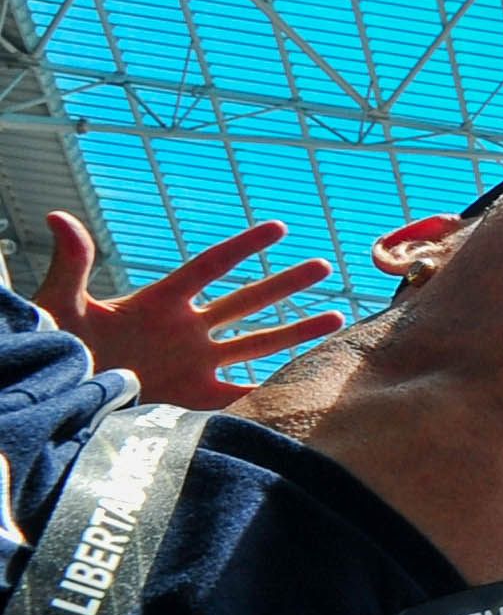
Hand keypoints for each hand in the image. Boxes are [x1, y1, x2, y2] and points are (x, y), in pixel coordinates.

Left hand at [36, 212, 339, 406]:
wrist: (55, 396)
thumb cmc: (53, 347)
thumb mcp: (59, 304)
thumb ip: (70, 265)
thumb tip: (59, 218)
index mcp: (159, 303)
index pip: (209, 268)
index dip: (242, 248)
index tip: (278, 228)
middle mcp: (185, 329)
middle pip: (246, 302)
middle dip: (284, 284)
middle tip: (324, 265)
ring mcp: (192, 363)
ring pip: (256, 343)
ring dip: (295, 331)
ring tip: (337, 317)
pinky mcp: (190, 396)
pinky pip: (238, 394)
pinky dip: (269, 392)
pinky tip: (301, 386)